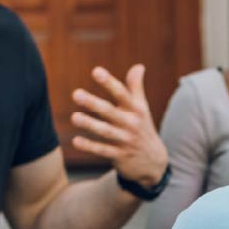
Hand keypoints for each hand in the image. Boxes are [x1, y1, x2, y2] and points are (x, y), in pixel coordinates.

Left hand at [70, 65, 168, 188]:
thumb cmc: (142, 128)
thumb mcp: (142, 108)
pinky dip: (90, 146)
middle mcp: (131, 124)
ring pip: (106, 131)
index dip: (109, 82)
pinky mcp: (120, 156)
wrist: (154, 162)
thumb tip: (138, 66)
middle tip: (76, 94)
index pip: (122, 93)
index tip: (96, 71)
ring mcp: (125, 141)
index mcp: (136, 109)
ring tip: (74, 117)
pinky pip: (103, 151)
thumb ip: (136, 87)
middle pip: (110, 112)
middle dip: (93, 103)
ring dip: (90, 124)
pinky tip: (76, 141)